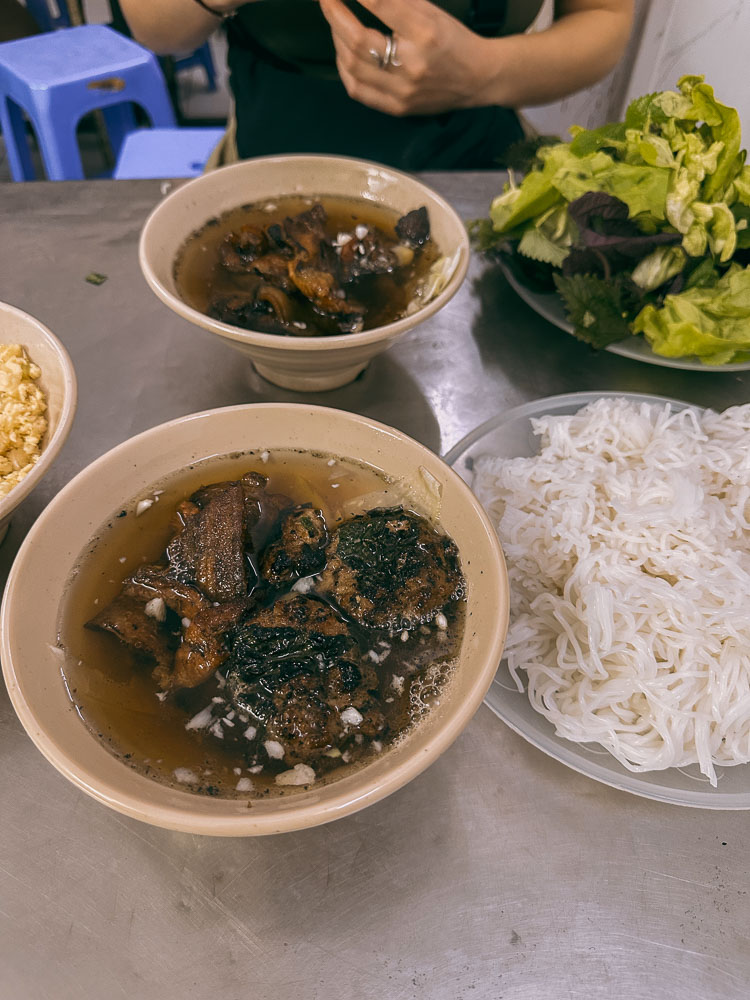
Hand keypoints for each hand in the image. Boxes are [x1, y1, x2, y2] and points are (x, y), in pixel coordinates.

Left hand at [318, 0, 492, 116]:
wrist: (478, 78)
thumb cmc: (453, 40)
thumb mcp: (430, 11)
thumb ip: (395, 0)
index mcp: (425, 33)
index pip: (380, 5)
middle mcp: (412, 65)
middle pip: (358, 41)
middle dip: (335, 17)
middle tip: (327, 1)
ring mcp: (402, 91)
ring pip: (353, 66)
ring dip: (337, 41)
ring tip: (336, 24)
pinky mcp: (397, 107)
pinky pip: (357, 90)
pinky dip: (343, 69)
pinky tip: (343, 54)